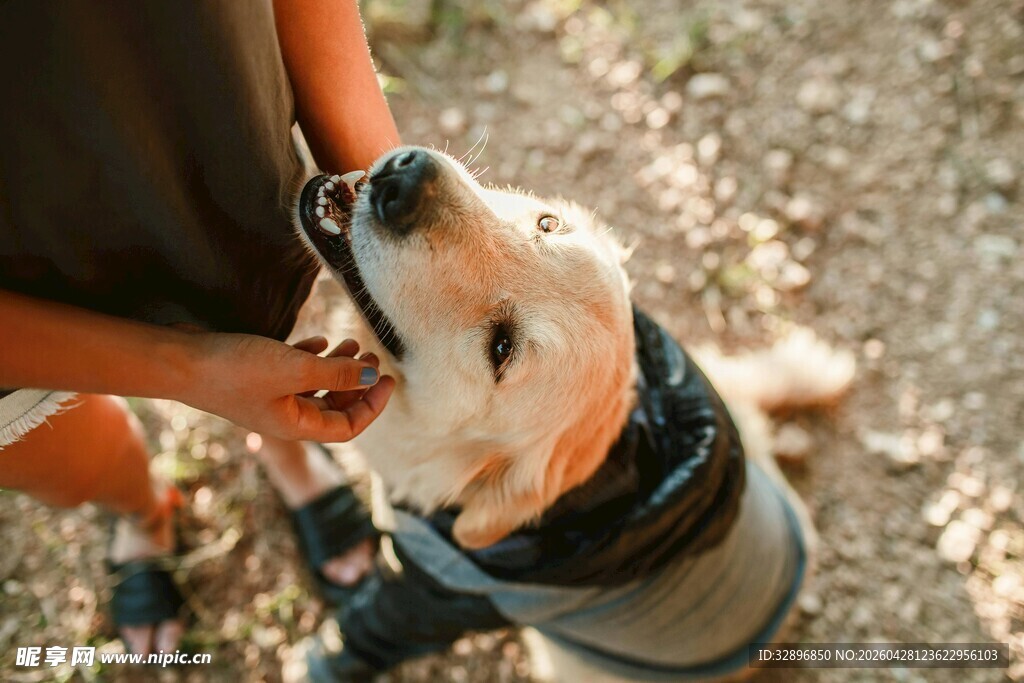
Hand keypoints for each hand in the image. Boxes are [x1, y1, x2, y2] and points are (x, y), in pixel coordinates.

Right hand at [182, 332, 393, 441]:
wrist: (178, 360)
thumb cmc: (235, 369)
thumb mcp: (295, 369)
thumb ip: (336, 373)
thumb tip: (372, 374)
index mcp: (296, 426)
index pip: (348, 427)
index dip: (372, 405)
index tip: (388, 378)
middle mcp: (284, 417)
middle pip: (334, 407)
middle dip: (357, 383)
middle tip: (372, 355)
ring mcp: (268, 398)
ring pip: (314, 388)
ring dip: (336, 368)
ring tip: (351, 344)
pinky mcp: (254, 378)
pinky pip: (293, 374)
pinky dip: (310, 359)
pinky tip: (318, 341)